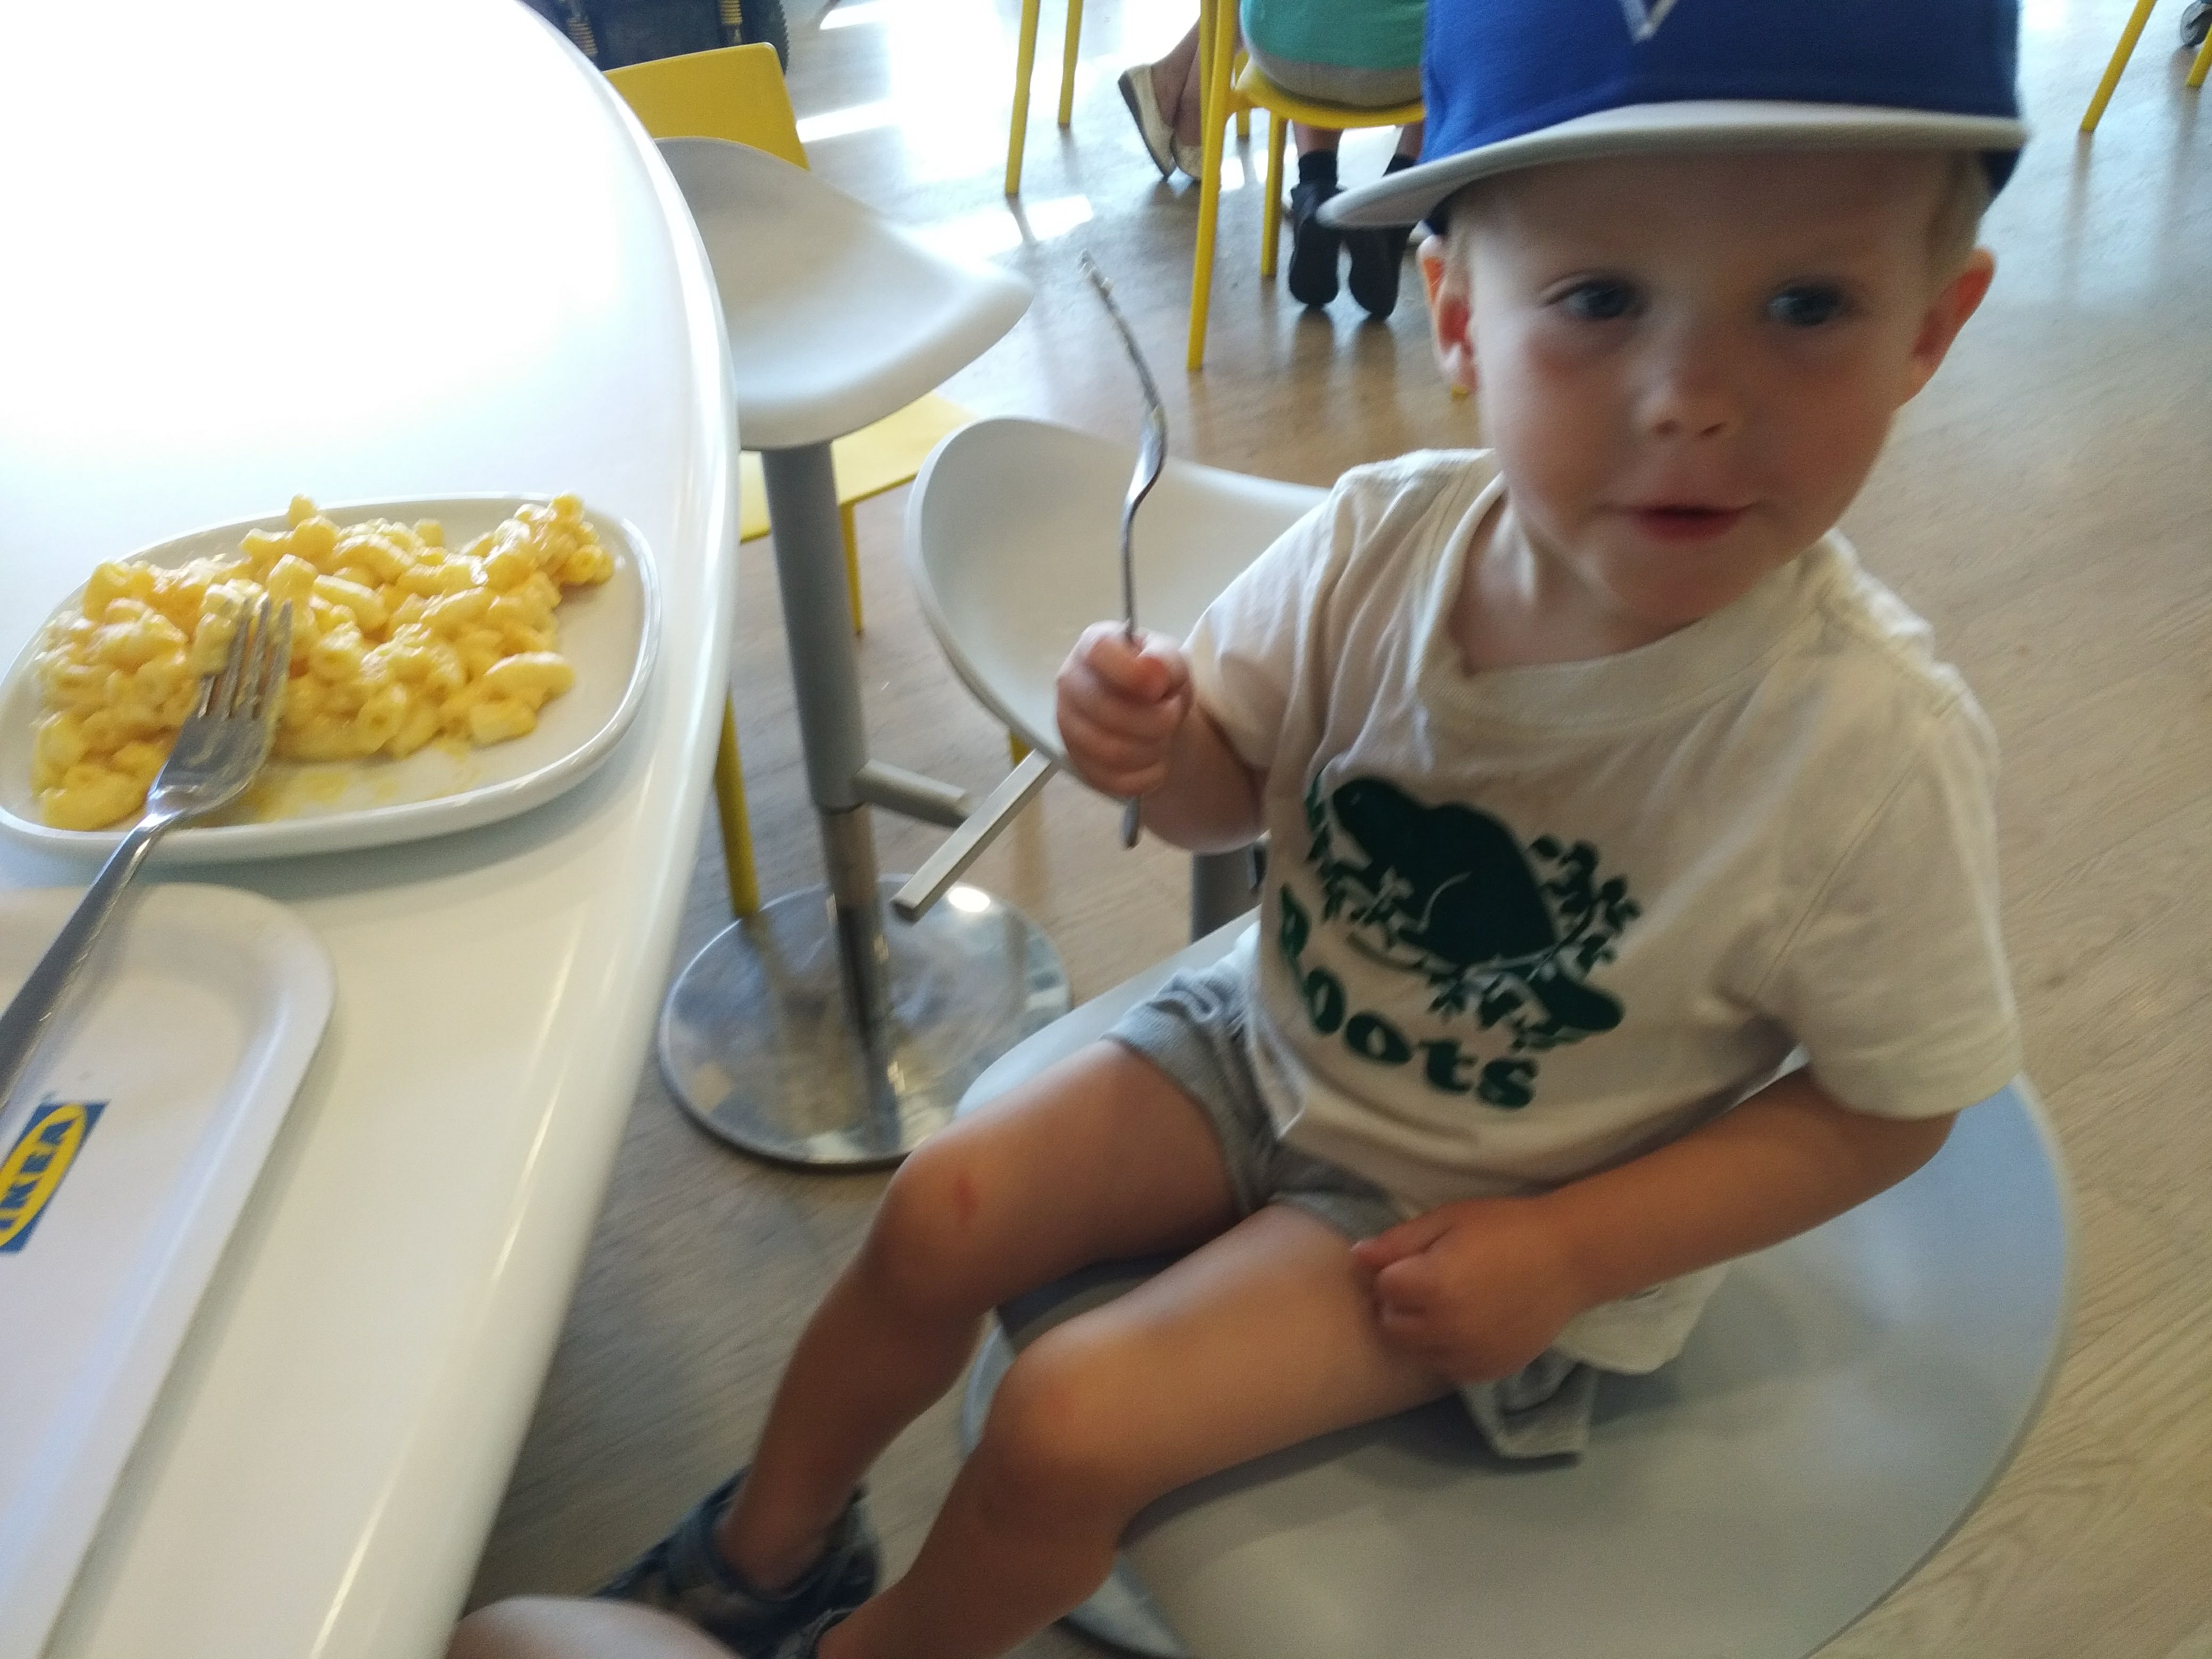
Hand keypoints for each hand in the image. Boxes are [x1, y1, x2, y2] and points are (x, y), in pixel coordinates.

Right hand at [1055, 622, 1193, 798]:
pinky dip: (1147, 776)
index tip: (1159, 688)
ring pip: (1110, 751)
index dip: (1131, 673)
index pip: (1097, 652)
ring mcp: (1069, 727)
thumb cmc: (1159, 680)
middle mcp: (1070, 683)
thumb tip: (1152, 669)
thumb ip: (1165, 659)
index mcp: (1092, 646)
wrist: (1155, 715)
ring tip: (1165, 737)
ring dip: (1152, 748)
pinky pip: (1114, 780)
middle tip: (1173, 714)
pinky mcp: (1079, 764)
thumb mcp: (1172, 661)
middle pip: (1104, 709)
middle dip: (1154, 719)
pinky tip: (1158, 762)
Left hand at [1351, 1198, 1592, 1384]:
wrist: (1570, 1259)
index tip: (1413, 1259)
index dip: (1393, 1269)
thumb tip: (1358, 1255)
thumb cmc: (1506, 1227)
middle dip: (1399, 1303)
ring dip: (1420, 1330)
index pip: (1381, 1287)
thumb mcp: (1449, 1219)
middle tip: (1427, 1281)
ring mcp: (1469, 1355)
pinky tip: (1467, 1324)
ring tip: (1448, 1302)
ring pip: (1416, 1351)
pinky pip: (1448, 1368)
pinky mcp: (1490, 1371)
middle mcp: (1445, 1329)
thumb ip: (1399, 1242)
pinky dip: (1448, 1350)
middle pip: (1391, 1324)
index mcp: (1431, 1286)